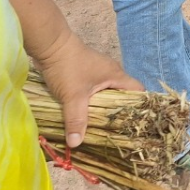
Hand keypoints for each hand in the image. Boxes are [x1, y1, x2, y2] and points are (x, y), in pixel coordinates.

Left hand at [37, 34, 142, 148]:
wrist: (50, 45)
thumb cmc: (68, 68)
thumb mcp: (73, 96)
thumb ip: (76, 119)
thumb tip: (76, 144)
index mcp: (116, 76)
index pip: (137, 91)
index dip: (139, 106)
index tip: (135, 123)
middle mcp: (112, 73)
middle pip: (123, 93)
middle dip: (120, 111)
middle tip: (118, 130)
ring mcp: (99, 72)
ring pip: (109, 92)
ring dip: (105, 106)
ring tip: (103, 125)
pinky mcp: (87, 72)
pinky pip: (97, 89)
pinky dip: (94, 100)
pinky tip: (87, 112)